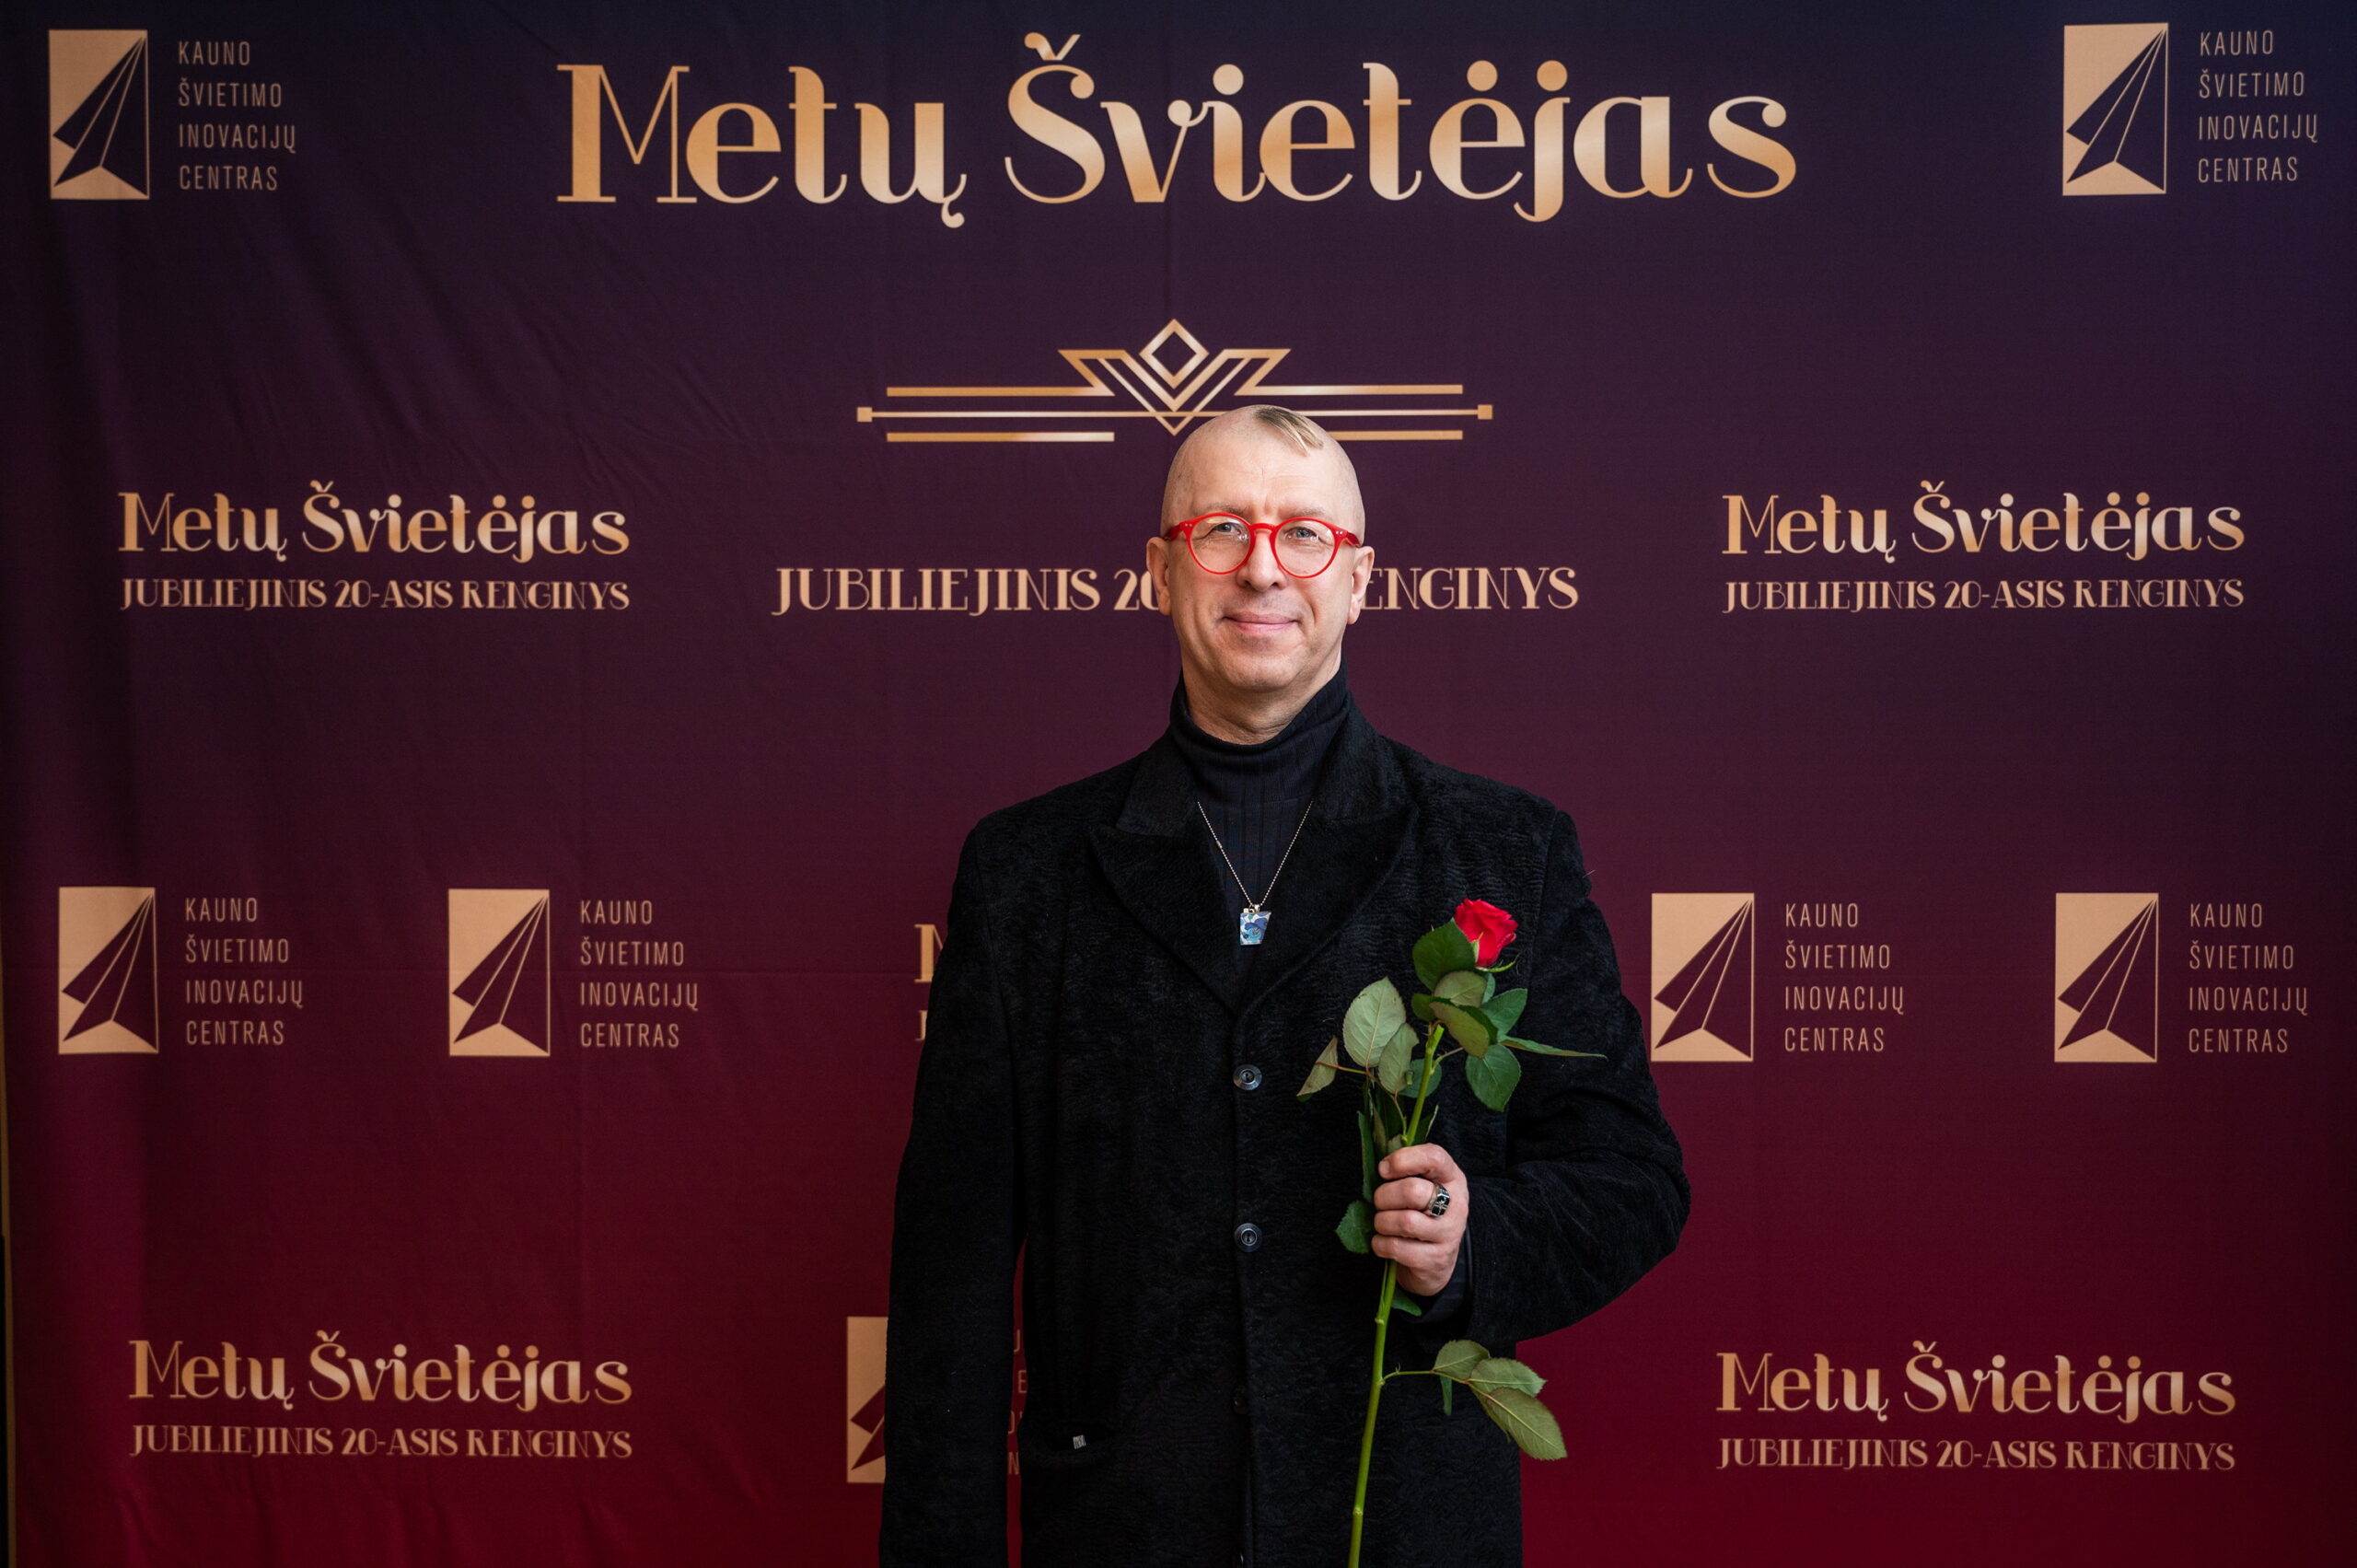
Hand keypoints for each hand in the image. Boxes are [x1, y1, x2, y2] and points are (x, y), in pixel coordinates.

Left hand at [1372, 1142, 1466, 1296]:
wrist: (1435, 1263)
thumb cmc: (1421, 1214)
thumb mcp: (1422, 1186)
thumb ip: (1407, 1171)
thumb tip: (1381, 1166)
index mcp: (1452, 1178)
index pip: (1434, 1157)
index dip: (1403, 1160)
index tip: (1383, 1170)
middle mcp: (1456, 1205)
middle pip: (1412, 1191)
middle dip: (1384, 1196)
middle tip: (1380, 1202)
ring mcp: (1449, 1234)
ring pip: (1405, 1222)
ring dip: (1382, 1222)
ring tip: (1383, 1223)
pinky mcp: (1436, 1259)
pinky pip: (1396, 1247)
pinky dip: (1380, 1244)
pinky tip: (1383, 1242)